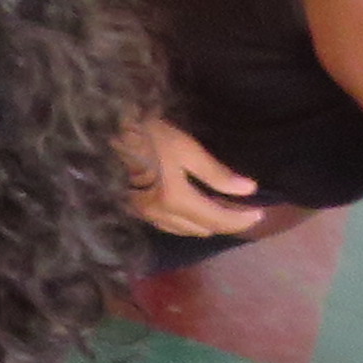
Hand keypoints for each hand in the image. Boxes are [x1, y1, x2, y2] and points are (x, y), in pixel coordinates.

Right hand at [129, 118, 264, 239]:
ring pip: (184, 230)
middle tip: (241, 209)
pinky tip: (189, 210)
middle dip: (225, 222)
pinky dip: (185, 222)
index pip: (218, 220)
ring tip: (219, 211)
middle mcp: (162, 215)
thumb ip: (217, 173)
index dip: (241, 219)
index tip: (260, 213)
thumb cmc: (147, 135)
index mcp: (177, 200)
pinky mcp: (135, 210)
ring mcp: (145, 215)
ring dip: (205, 224)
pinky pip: (167, 225)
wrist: (102, 132)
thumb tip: (248, 190)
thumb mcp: (186, 148)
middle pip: (203, 229)